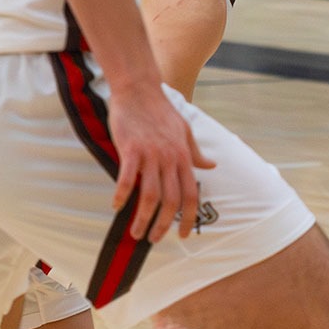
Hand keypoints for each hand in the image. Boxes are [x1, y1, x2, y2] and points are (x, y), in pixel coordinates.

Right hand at [106, 85, 215, 243]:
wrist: (139, 88)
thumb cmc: (161, 110)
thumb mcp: (185, 131)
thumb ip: (196, 152)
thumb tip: (212, 166)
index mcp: (184, 157)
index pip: (190, 194)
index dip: (188, 218)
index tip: (183, 235)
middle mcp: (170, 158)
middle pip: (171, 201)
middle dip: (163, 225)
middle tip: (154, 240)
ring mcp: (151, 154)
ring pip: (150, 195)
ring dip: (142, 218)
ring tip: (136, 233)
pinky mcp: (131, 149)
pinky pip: (127, 178)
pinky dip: (122, 196)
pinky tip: (116, 207)